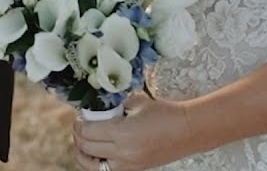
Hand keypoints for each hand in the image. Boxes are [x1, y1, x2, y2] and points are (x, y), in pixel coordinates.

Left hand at [72, 94, 198, 170]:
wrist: (188, 130)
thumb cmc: (165, 113)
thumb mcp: (137, 102)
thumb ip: (116, 104)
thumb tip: (98, 105)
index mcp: (122, 133)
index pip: (88, 132)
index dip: (79, 124)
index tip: (80, 116)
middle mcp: (123, 152)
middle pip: (87, 148)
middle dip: (78, 136)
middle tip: (80, 126)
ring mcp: (129, 164)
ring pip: (93, 165)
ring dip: (84, 153)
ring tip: (83, 143)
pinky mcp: (135, 169)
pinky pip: (107, 169)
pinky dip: (98, 162)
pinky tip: (98, 152)